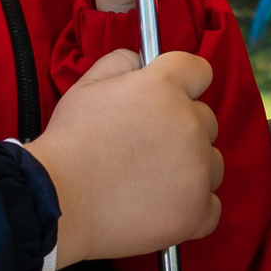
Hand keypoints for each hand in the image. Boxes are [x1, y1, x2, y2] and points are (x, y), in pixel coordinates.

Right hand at [35, 53, 221, 269]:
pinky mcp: (196, 210)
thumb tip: (140, 60)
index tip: (171, 97)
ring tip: (151, 181)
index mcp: (164, 88)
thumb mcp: (85, 87)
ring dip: (191, 168)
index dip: (184, 82)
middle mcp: (189, 124)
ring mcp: (197, 169)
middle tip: (147, 147)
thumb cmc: (69, 145)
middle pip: (206, 120)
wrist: (58, 201)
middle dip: (183, 129)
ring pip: (211, 162)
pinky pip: (212, 206)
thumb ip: (119, 63)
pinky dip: (192, 208)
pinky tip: (163, 207)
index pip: (199, 70)